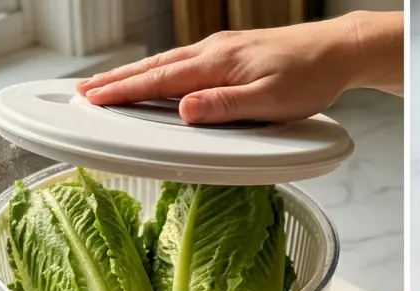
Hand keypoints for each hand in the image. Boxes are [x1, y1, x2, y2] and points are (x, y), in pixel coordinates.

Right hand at [77, 11, 402, 123]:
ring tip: (110, 87)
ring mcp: (221, 51)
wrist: (335, 51)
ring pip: (167, 64)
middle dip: (116, 80)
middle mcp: (213, 52)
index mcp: (217, 64)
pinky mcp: (232, 54)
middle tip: (84, 92)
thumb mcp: (269, 102)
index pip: (159, 80)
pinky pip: (185, 64)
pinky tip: (158, 80)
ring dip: (135, 75)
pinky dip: (161, 72)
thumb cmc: (308, 78)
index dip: (123, 91)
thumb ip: (225, 108)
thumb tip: (183, 111)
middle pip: (155, 68)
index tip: (93, 99)